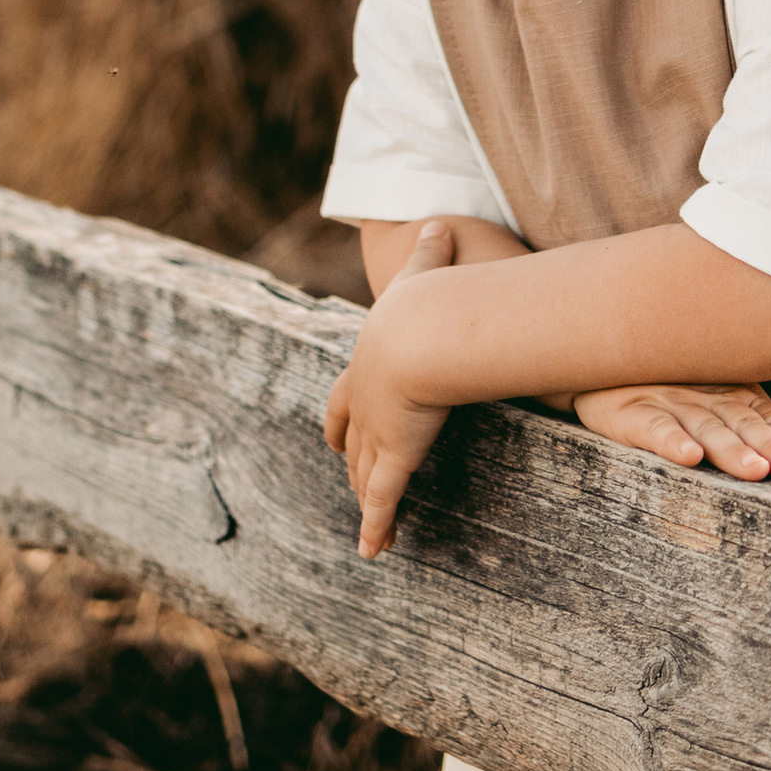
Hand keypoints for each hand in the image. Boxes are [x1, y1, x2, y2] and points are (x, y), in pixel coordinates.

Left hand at [325, 224, 458, 558]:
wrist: (421, 334)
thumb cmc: (424, 301)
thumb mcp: (422, 270)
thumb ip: (429, 249)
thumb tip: (435, 220)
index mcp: (368, 364)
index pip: (347, 397)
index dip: (342, 415)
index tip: (334, 431)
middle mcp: (365, 403)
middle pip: (351, 440)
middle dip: (348, 457)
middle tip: (345, 468)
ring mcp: (377, 433)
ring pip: (365, 475)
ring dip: (366, 499)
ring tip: (370, 523)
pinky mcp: (395, 457)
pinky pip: (382, 501)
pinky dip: (376, 526)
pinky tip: (373, 549)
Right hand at [571, 381, 770, 481]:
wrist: (595, 364)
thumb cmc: (661, 390)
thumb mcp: (706, 403)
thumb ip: (749, 426)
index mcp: (725, 392)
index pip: (763, 416)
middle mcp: (701, 395)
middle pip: (742, 422)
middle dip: (769, 447)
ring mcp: (666, 401)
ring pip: (705, 426)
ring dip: (730, 449)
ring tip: (754, 470)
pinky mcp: (629, 412)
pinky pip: (654, 427)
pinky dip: (672, 441)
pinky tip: (689, 456)